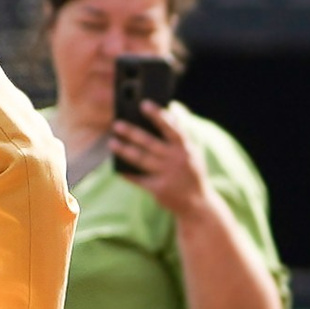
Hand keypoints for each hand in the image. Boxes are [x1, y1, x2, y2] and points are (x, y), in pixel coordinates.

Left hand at [108, 100, 211, 219]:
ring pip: (141, 159)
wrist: (198, 205)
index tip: (144, 103)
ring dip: (124, 150)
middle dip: (132, 132)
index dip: (158, 115)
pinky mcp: (159, 190)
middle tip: (117, 124)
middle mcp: (177, 160)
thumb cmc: (190, 173)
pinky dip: (127, 173)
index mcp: (186, 148)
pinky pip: (139, 179)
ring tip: (112, 142)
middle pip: (150, 143)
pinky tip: (116, 167)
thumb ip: (181, 134)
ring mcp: (168, 175)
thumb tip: (171, 110)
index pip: (171, 127)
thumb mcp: (193, 153)